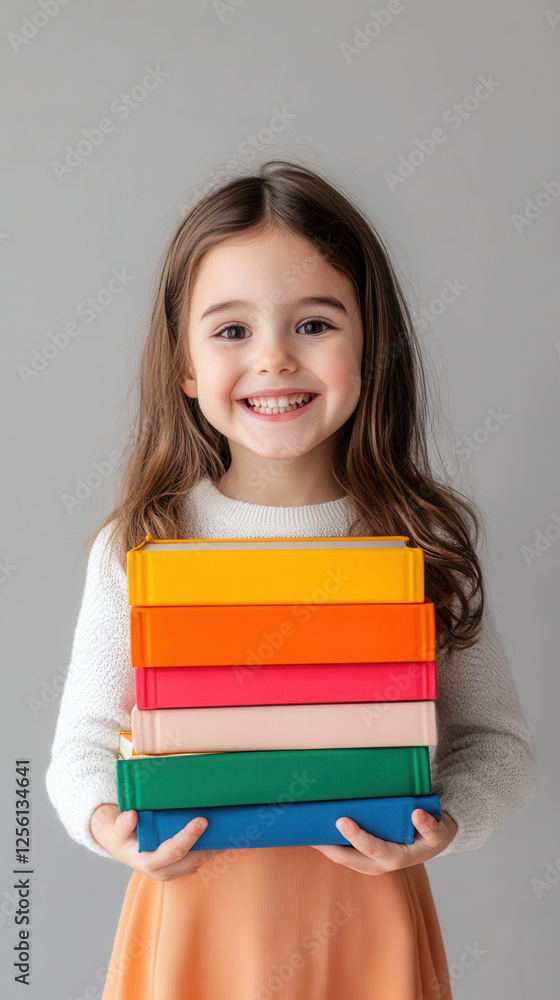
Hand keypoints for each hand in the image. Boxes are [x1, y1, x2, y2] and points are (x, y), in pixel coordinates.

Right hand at [89, 803, 223, 880]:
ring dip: (215, 849)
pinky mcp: (180, 869)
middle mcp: (162, 872)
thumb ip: (122, 824)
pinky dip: (211, 850)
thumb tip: (131, 815)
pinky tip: (222, 836)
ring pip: (199, 862)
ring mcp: (173, 873)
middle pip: (193, 859)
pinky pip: (199, 861)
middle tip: (226, 824)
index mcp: (148, 862)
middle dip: (211, 844)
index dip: (189, 836)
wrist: (121, 847)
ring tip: (231, 831)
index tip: (202, 820)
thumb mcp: (117, 829)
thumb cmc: (121, 835)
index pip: (174, 851)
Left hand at [310, 809, 457, 874]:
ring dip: (324, 847)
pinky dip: (329, 845)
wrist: (431, 843)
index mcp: (395, 857)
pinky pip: (343, 854)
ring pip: (341, 858)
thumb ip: (429, 825)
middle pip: (347, 858)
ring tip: (305, 830)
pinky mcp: (364, 858)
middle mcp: (379, 864)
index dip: (356, 836)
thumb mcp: (437, 829)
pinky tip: (315, 833)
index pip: (371, 847)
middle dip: (327, 846)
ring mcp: (369, 864)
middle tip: (309, 828)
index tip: (342, 820)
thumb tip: (418, 815)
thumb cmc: (431, 834)